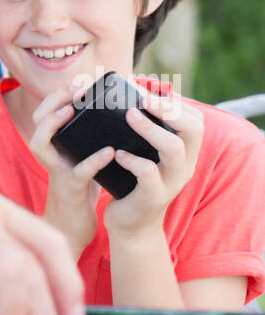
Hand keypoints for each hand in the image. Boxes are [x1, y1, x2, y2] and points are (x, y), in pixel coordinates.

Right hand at [29, 81, 113, 259]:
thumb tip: (119, 105)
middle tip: (76, 88)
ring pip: (40, 143)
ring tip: (71, 111)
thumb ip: (91, 134)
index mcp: (55, 143)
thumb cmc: (83, 186)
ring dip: (53, 124)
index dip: (59, 92)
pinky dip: (92, 161)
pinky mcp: (70, 191)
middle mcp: (50, 154)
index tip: (81, 80)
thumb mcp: (83, 153)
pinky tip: (109, 152)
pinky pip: (77, 173)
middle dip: (54, 100)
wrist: (75, 228)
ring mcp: (56, 171)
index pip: (46, 109)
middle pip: (37, 119)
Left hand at [103, 85, 203, 237]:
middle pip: (193, 129)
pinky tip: (119, 154)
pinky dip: (133, 160)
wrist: (131, 225)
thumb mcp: (146, 153)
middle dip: (169, 109)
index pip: (196, 120)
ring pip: (173, 148)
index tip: (150, 91)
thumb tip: (130, 89)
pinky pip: (149, 174)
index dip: (176, 102)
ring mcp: (171, 182)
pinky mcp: (153, 197)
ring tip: (129, 115)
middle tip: (142, 98)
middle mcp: (184, 165)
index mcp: (186, 152)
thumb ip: (145, 128)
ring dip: (151, 129)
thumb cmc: (134, 180)